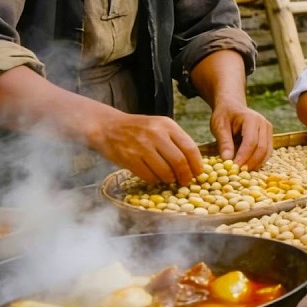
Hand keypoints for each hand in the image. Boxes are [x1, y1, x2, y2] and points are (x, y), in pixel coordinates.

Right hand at [90, 113, 204, 184]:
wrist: (108, 127)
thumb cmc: (139, 128)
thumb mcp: (160, 126)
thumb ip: (176, 140)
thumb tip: (194, 163)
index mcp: (168, 125)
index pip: (190, 148)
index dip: (197, 164)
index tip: (198, 173)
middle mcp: (156, 134)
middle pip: (179, 161)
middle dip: (185, 175)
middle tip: (185, 181)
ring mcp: (142, 147)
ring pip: (164, 171)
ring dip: (170, 179)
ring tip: (170, 179)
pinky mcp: (129, 158)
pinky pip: (148, 176)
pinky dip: (155, 180)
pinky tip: (155, 177)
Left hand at [210, 102, 273, 167]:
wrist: (232, 106)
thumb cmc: (224, 115)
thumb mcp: (219, 126)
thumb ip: (224, 142)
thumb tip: (227, 160)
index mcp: (251, 119)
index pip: (251, 141)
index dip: (244, 156)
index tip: (234, 168)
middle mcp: (264, 124)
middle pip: (262, 148)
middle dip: (251, 162)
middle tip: (239, 173)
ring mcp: (268, 130)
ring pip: (267, 151)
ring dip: (256, 164)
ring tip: (244, 172)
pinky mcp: (268, 136)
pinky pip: (267, 151)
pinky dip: (259, 161)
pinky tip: (249, 167)